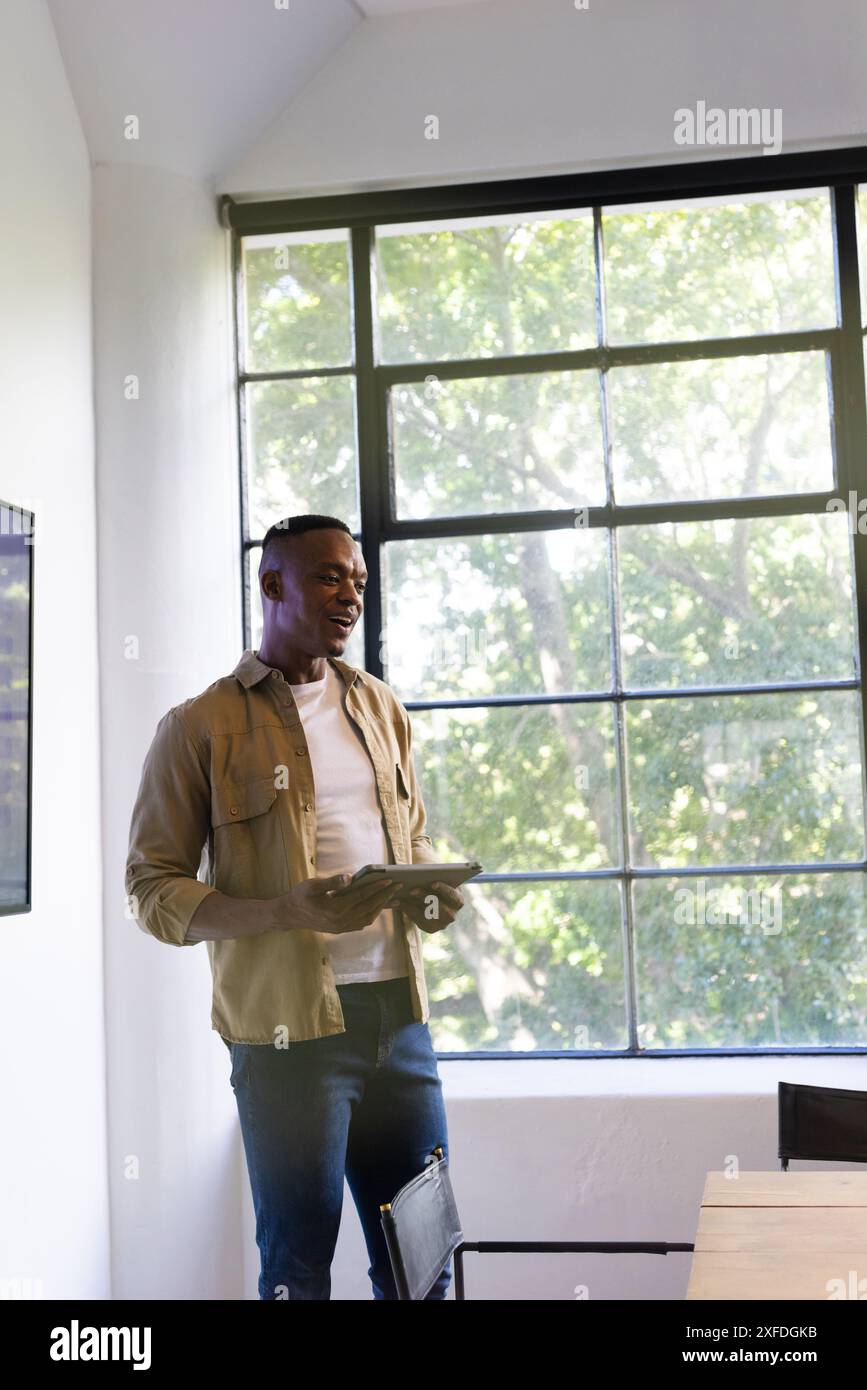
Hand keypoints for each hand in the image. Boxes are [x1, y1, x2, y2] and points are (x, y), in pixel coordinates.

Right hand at [272, 872, 402, 934]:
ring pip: (367, 918)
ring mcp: (341, 928)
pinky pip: (361, 923)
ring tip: (391, 897)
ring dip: (380, 907)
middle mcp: (340, 922)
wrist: (289, 915)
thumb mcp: (312, 885)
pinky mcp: (340, 929)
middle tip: (397, 887)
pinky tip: (377, 907)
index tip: (388, 881)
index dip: (376, 888)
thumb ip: (332, 882)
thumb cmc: (300, 897)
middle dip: (384, 897)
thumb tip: (350, 877)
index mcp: (334, 910)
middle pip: (368, 908)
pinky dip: (371, 915)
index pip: (361, 897)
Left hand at [390, 880, 464, 934]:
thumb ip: (433, 876)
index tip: (433, 883)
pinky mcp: (430, 928)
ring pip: (427, 916)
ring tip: (401, 896)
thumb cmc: (435, 883)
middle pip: (441, 909)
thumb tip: (419, 872)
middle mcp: (452, 915)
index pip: (453, 896)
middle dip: (426, 898)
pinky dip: (407, 910)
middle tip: (412, 890)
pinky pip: (417, 920)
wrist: (434, 896)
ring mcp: (441, 924)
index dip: (444, 890)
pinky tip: (397, 902)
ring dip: (412, 905)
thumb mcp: (438, 879)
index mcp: (458, 900)